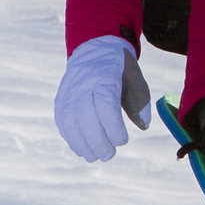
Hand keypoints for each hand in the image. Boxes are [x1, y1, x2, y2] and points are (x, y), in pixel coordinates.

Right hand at [55, 35, 150, 162]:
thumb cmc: (120, 68)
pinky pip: (62, 120)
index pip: (105, 105)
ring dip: (80, 143)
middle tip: (109, 155)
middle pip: (85, 115)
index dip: (112, 127)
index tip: (122, 141)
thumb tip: (143, 126)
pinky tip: (81, 149)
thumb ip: (140, 102)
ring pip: (69, 120)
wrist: (95, 48)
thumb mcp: (136, 79)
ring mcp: (69, 91)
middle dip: (96, 140)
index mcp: (104, 76)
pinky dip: (70, 138)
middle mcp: (83, 83)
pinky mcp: (61, 98)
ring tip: (94, 157)